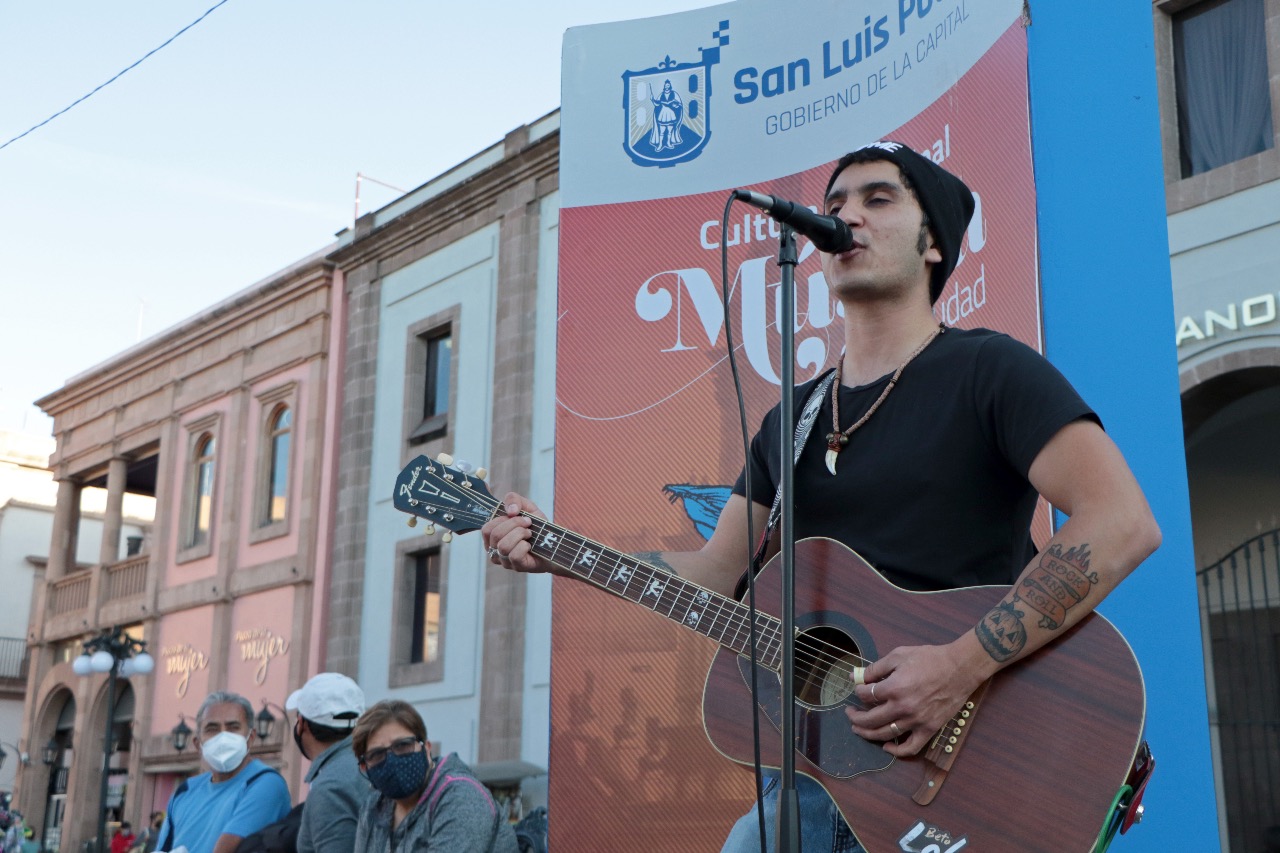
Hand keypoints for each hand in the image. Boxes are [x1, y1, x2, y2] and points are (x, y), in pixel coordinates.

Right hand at [480, 492, 553, 573]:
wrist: (555, 543)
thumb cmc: (537, 527)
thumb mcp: (526, 507)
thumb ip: (513, 499)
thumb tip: (510, 510)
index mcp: (493, 537)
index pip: (487, 529)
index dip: (503, 519)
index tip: (519, 515)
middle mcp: (495, 550)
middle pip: (495, 535)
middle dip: (515, 524)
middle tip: (528, 524)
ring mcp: (505, 561)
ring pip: (503, 546)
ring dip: (520, 535)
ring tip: (530, 534)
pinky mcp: (517, 567)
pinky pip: (514, 555)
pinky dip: (524, 546)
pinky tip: (530, 545)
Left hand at [844, 635, 995, 755]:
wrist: (960, 668)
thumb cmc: (930, 659)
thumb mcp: (899, 655)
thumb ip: (875, 668)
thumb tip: (856, 676)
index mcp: (894, 688)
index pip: (866, 695)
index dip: (858, 691)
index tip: (858, 689)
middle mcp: (903, 707)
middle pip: (870, 719)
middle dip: (855, 717)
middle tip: (849, 714)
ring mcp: (916, 721)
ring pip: (885, 734)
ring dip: (868, 734)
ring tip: (859, 729)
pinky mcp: (929, 729)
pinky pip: (910, 747)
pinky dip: (896, 751)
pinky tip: (886, 746)